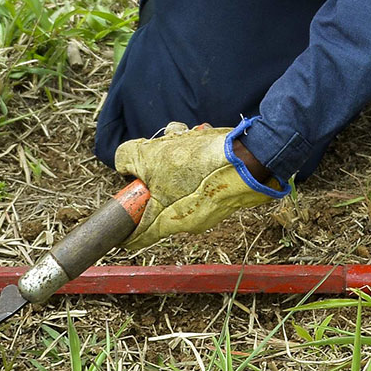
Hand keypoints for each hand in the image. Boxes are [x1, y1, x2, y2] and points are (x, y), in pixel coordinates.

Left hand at [114, 121, 287, 250]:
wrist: (251, 160)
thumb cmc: (200, 164)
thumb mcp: (152, 155)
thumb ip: (129, 159)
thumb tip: (124, 164)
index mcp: (168, 220)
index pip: (141, 235)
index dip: (127, 230)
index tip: (119, 230)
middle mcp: (189, 222)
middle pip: (160, 200)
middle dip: (155, 173)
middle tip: (158, 151)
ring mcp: (209, 211)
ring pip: (181, 184)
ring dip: (178, 159)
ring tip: (185, 136)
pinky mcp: (224, 196)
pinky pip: (202, 179)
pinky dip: (198, 161)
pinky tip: (204, 140)